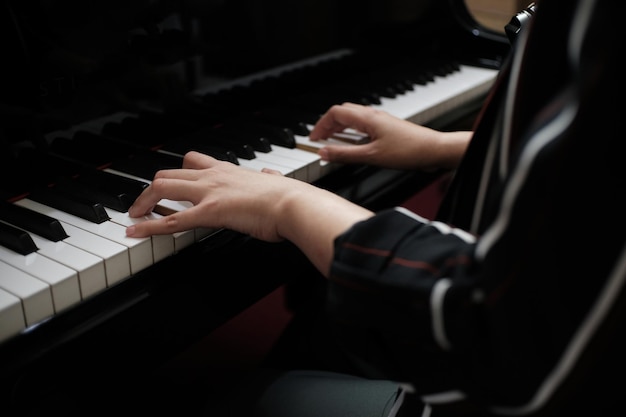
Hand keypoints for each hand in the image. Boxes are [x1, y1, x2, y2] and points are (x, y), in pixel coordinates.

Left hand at [125, 151, 372, 274]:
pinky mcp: (209, 211)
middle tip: (144, 202)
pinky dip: (148, 226)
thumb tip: (271, 177)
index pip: (194, 162)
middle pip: (170, 172)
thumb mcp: (274, 183)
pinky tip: (135, 232)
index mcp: (228, 170)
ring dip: (144, 201)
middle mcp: (214, 176)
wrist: (294, 204)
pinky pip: (171, 220)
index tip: (169, 184)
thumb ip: (267, 179)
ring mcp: (209, 192)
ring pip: (163, 187)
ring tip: (134, 215)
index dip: (177, 173)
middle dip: (152, 187)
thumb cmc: (289, 198)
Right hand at [309, 102, 470, 170]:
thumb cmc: (408, 150)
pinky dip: (352, 133)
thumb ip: (345, 154)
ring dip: (339, 129)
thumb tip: (323, 152)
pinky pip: (363, 125)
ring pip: (353, 119)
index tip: (313, 139)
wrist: (434, 150)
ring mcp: (380, 120)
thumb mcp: (371, 156)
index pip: (335, 113)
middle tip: (319, 140)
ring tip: (332, 143)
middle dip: (328, 125)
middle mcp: (373, 115)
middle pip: (343, 113)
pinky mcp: (387, 128)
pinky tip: (353, 145)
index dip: (320, 125)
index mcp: (367, 118)